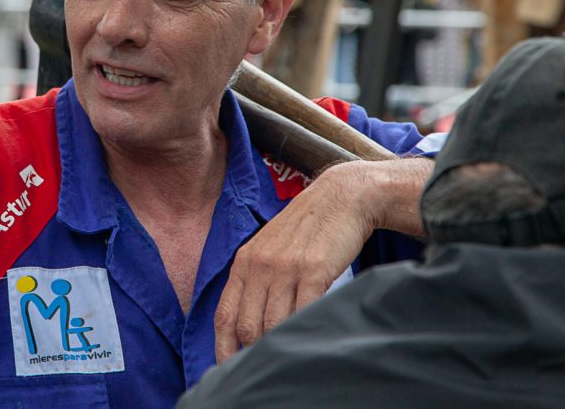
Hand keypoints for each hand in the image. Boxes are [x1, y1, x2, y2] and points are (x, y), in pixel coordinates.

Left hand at [213, 161, 375, 362]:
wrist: (340, 198)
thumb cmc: (307, 228)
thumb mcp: (269, 247)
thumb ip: (256, 278)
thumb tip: (248, 321)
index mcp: (244, 261)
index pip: (224, 314)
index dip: (223, 346)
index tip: (228, 366)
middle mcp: (260, 266)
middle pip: (247, 326)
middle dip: (253, 351)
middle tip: (265, 364)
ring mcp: (285, 269)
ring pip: (273, 325)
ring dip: (279, 345)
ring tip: (288, 356)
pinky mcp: (313, 271)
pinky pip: (303, 313)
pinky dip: (303, 331)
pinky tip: (308, 338)